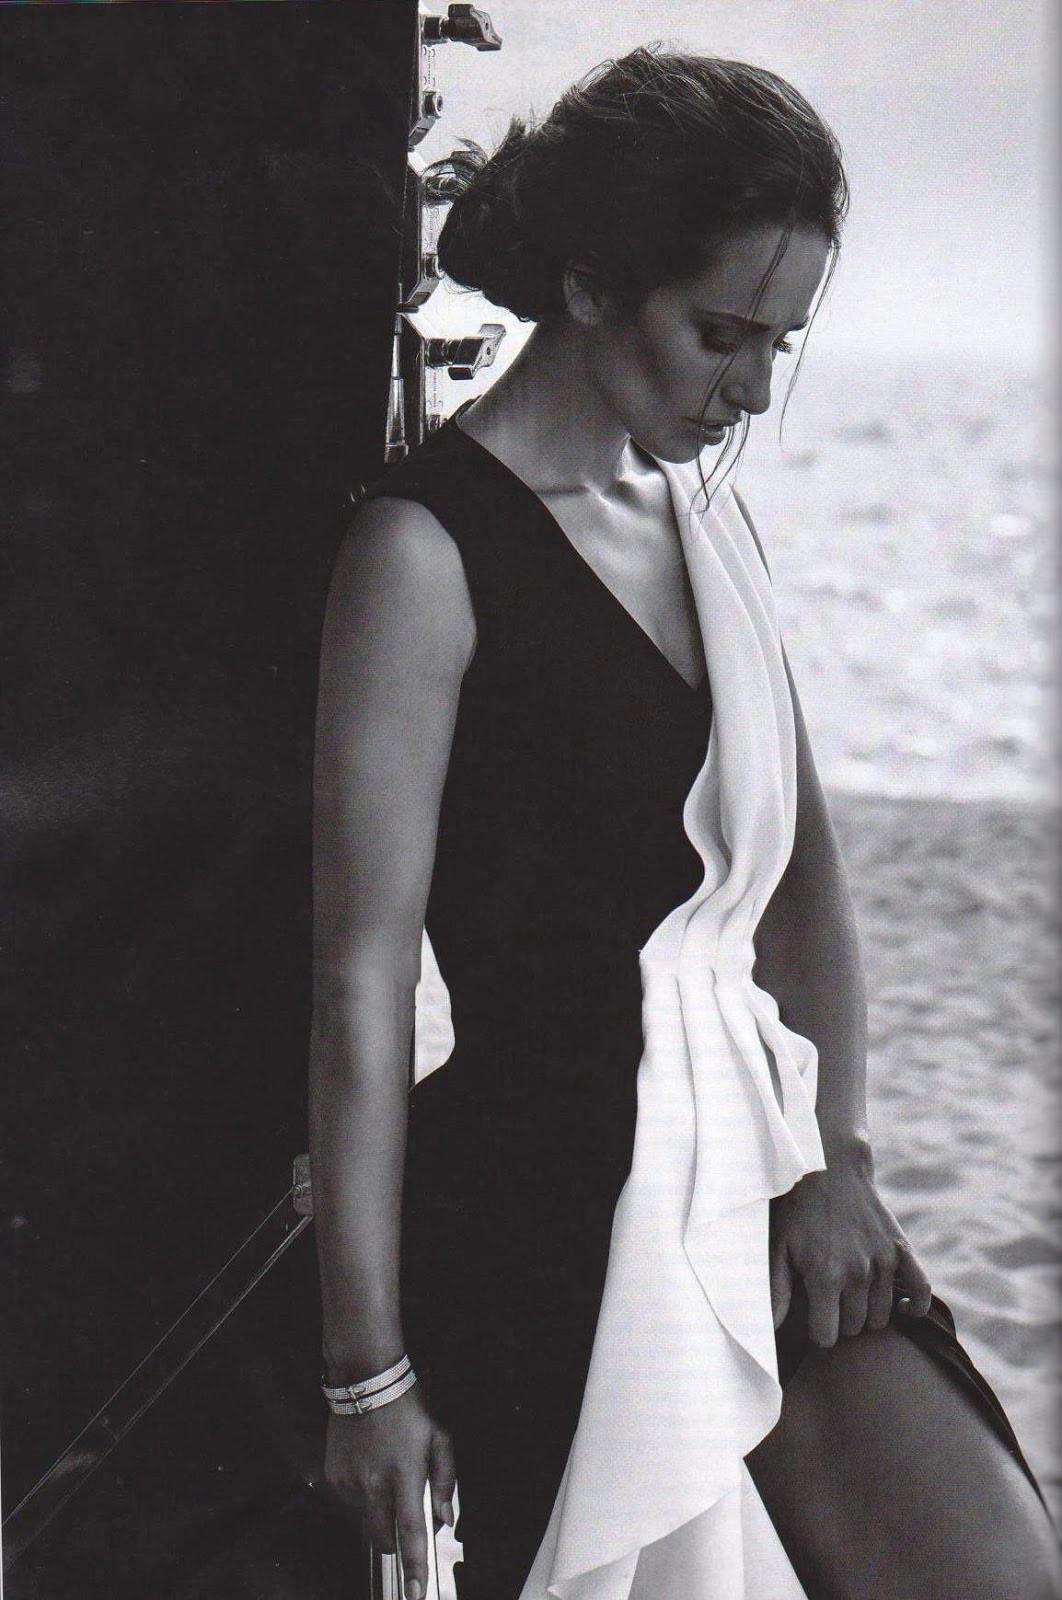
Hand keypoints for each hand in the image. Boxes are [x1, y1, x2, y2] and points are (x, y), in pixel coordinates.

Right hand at [324, 1386, 455, 1599]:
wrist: (366, 1382)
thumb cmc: (407, 1408)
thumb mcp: (439, 1437)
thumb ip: (444, 1481)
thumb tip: (443, 1518)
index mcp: (405, 1475)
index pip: (411, 1532)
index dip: (415, 1566)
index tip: (416, 1592)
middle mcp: (375, 1484)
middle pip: (383, 1539)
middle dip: (395, 1543)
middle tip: (404, 1516)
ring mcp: (350, 1482)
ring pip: (365, 1521)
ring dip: (378, 1512)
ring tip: (386, 1474)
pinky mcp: (334, 1476)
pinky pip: (350, 1502)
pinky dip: (362, 1495)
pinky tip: (369, 1467)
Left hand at [769, 1138, 932, 1346]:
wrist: (827, 1169)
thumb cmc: (796, 1211)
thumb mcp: (778, 1248)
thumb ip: (776, 1292)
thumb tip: (769, 1332)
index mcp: (824, 1276)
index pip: (827, 1336)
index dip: (817, 1331)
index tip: (812, 1316)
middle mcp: (857, 1272)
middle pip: (853, 1328)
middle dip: (839, 1320)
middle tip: (827, 1300)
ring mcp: (883, 1261)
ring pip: (880, 1317)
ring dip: (865, 1312)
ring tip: (849, 1293)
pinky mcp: (901, 1249)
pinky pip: (922, 1291)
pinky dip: (916, 1307)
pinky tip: (901, 1307)